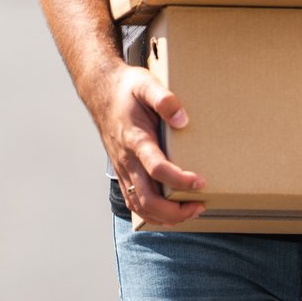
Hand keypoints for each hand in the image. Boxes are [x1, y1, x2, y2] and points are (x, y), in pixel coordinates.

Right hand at [91, 65, 205, 225]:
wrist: (100, 92)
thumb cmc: (126, 90)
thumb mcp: (145, 84)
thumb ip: (164, 99)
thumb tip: (182, 120)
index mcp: (135, 139)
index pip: (156, 168)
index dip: (180, 180)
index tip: (201, 182)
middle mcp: (127, 159)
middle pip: (147, 198)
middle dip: (175, 211)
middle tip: (199, 206)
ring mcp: (123, 169)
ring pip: (140, 206)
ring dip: (166, 216)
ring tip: (191, 211)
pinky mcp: (122, 173)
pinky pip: (134, 202)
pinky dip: (152, 214)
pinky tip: (170, 214)